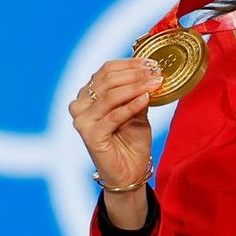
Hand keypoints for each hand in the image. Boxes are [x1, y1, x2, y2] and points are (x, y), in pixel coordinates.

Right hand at [69, 56, 163, 228]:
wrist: (129, 172)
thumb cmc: (131, 140)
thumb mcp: (137, 110)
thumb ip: (137, 92)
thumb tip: (150, 71)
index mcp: (88, 95)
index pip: (106, 70)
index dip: (129, 64)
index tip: (151, 63)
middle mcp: (80, 105)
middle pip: (107, 80)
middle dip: (135, 74)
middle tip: (155, 72)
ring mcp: (82, 121)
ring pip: (110, 95)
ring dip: (136, 86)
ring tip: (155, 83)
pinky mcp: (89, 135)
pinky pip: (114, 115)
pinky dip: (132, 105)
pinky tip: (146, 98)